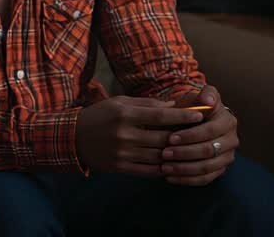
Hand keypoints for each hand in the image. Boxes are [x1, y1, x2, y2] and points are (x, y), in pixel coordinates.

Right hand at [75, 96, 205, 175]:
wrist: (73, 138)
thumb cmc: (99, 116)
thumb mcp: (118, 103)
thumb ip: (145, 104)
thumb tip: (172, 106)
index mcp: (124, 115)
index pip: (160, 116)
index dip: (182, 117)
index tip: (199, 116)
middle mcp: (124, 134)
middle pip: (163, 138)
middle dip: (184, 137)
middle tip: (200, 135)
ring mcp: (123, 153)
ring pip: (159, 156)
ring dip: (177, 154)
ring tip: (191, 150)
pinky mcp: (121, 167)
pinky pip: (150, 170)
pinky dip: (164, 168)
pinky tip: (174, 163)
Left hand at [161, 86, 237, 185]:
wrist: (191, 124)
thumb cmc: (189, 110)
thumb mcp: (194, 99)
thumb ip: (202, 95)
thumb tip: (207, 100)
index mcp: (227, 120)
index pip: (210, 131)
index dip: (190, 135)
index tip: (170, 138)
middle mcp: (232, 139)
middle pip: (209, 150)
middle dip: (185, 153)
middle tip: (164, 154)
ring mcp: (227, 156)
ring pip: (207, 167)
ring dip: (184, 168)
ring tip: (164, 167)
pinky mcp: (220, 170)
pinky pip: (206, 179)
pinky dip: (187, 179)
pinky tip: (170, 178)